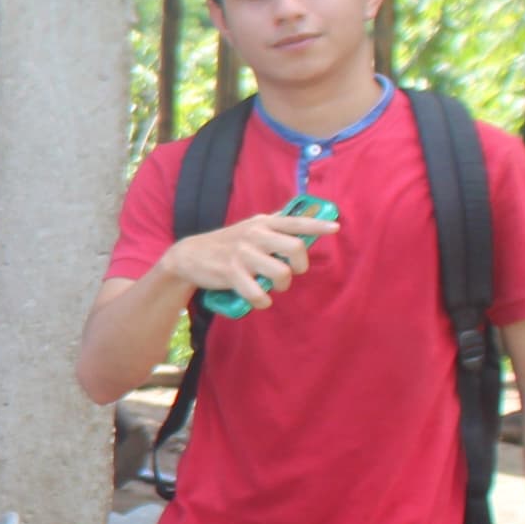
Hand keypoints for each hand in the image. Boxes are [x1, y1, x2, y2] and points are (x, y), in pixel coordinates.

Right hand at [165, 208, 327, 307]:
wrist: (189, 255)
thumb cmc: (227, 243)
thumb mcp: (250, 227)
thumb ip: (274, 226)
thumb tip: (304, 222)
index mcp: (263, 223)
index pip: (296, 222)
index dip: (317, 226)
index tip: (335, 228)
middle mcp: (255, 235)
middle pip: (296, 249)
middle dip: (300, 266)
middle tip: (293, 272)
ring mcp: (243, 254)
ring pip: (280, 273)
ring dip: (282, 286)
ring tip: (273, 287)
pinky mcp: (231, 273)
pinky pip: (259, 293)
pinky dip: (263, 301)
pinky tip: (260, 300)